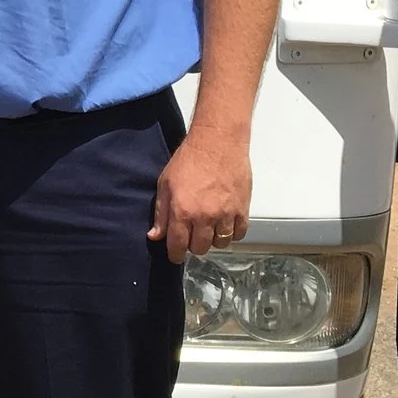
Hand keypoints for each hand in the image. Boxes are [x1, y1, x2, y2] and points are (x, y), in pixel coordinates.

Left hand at [148, 127, 250, 262]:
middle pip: (200, 248)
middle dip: (193, 245)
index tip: (176, 255)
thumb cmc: (189, 159)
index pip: (178, 246)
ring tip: (209, 226)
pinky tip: (225, 223)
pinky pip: (238, 234)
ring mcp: (225, 214)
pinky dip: (231, 233)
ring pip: (220, 244)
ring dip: (213, 239)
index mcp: (182, 211)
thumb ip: (161, 213)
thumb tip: (155, 236)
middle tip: (192, 233)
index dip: (175, 255)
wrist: (218, 142)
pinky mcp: (242, 209)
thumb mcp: (166, 184)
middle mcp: (204, 217)